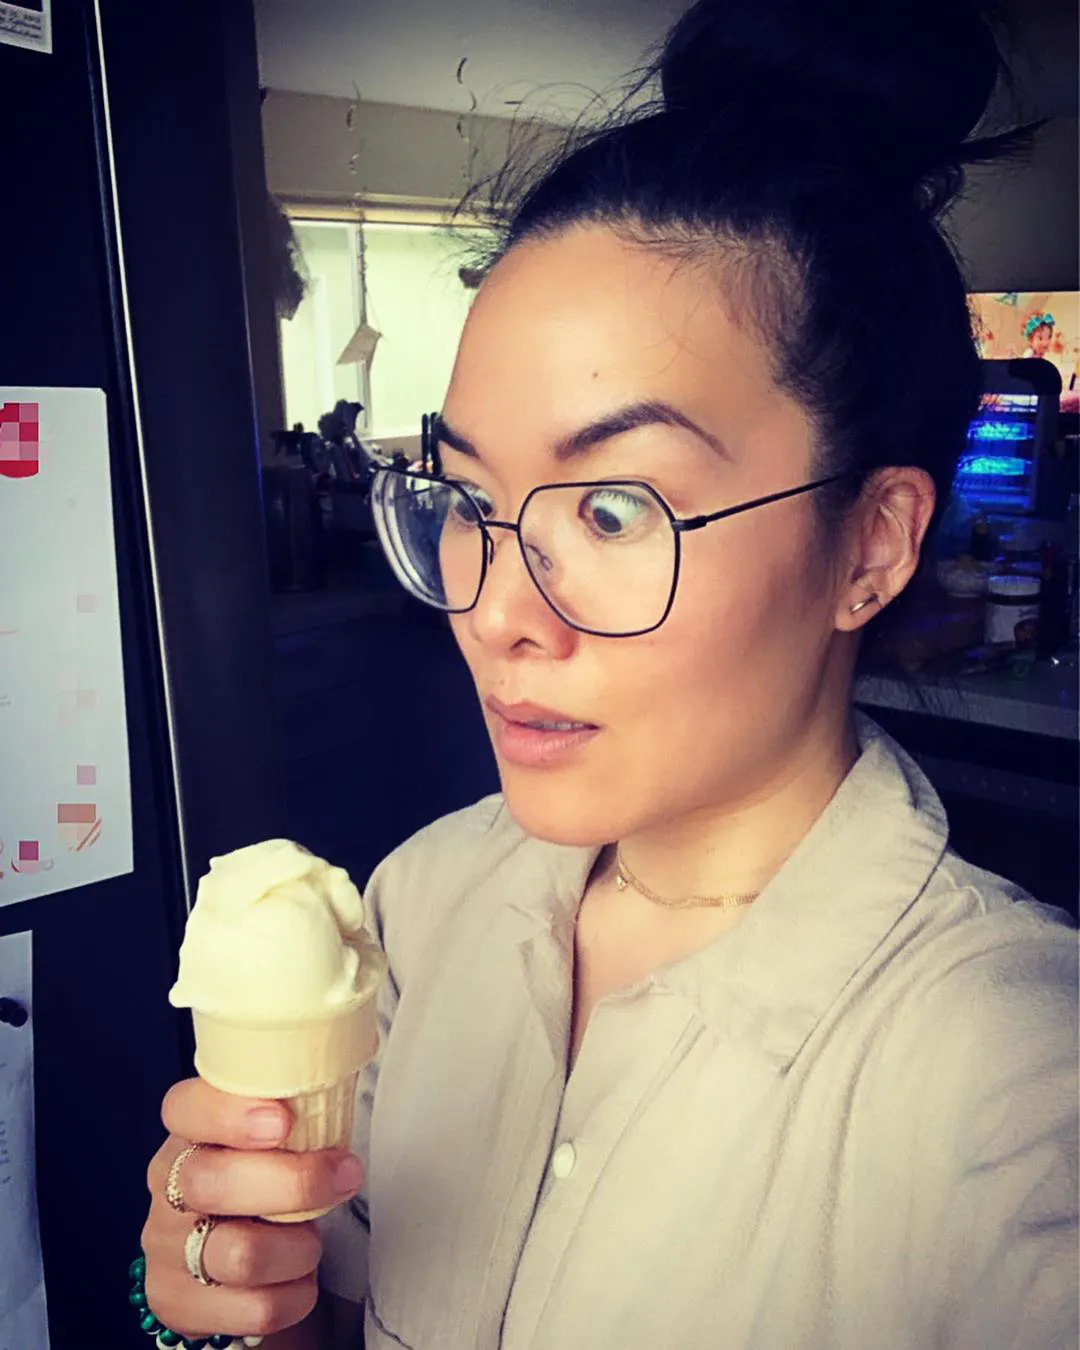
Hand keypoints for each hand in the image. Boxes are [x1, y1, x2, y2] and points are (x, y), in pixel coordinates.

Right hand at [142, 1078, 364, 1339]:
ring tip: (312, 1239)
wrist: (235, 1258)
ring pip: (239, 1254)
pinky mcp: (178, 1304)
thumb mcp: (273, 1138)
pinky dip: (295, 1294)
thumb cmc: (266, 1179)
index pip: (185, 1108)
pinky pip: (255, 1308)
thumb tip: (340, 1086)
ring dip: (299, 1247)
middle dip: (293, 1182)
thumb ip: (295, 1112)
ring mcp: (166, 1249)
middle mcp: (168, 1187)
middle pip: (212, 1183)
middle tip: (345, 1175)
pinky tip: (296, 1278)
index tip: (283, 1120)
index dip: (230, 1113)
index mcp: (189, 1132)